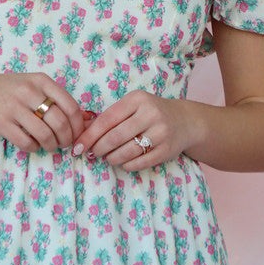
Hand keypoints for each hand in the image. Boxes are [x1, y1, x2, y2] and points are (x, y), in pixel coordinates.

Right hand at [0, 67, 84, 152]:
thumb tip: (82, 119)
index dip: (78, 125)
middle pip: (61, 122)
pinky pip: (26, 142)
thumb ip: (52, 98)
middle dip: (67, 139)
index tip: (76, 134)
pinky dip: (33, 148)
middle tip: (64, 144)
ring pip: (45, 134)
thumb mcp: (29, 85)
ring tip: (49, 146)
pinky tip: (32, 145)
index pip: (71, 106)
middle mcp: (29, 92)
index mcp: (40, 81)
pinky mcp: (1, 122)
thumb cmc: (4, 89)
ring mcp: (14, 107)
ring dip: (51, 145)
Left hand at [74, 91, 193, 169]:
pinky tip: (123, 162)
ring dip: (112, 158)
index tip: (78, 146)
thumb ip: (109, 117)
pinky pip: (140, 162)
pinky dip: (127, 165)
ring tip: (108, 157)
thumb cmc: (150, 113)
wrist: (185, 121)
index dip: (89, 135)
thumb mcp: (132, 106)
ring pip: (127, 152)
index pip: (107, 119)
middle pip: (115, 137)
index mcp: (137, 99)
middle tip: (93, 153)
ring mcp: (161, 132)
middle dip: (99, 148)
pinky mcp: (167, 150)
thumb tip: (81, 134)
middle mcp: (150, 114)